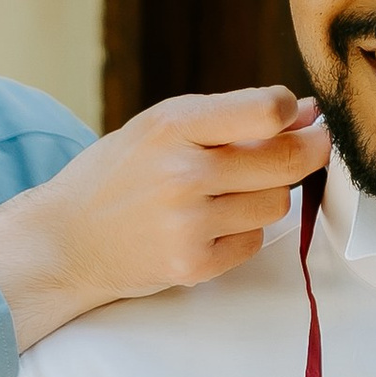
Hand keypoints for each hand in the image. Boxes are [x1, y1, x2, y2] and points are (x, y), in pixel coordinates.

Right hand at [0, 88, 328, 351]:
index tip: (294, 115)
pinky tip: (208, 226)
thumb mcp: (160, 128)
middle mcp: (183, 173)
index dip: (292, 111)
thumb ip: (230, 117)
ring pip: (276, 204)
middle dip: (308, 151)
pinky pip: (254, 242)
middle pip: (287, 161)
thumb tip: (306, 112)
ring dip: (265, 196)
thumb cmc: (117, 177)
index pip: (267, 111)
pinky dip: (242, 233)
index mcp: (174, 125)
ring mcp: (189, 223)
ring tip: (227, 194)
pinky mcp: (194, 265)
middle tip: (310, 146)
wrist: (65, 241)